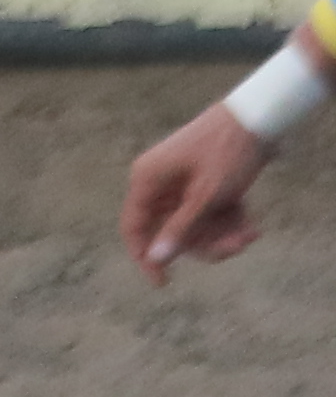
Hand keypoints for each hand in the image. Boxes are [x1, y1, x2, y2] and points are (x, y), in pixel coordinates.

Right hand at [127, 102, 270, 280]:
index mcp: (147, 182)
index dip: (146, 257)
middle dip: (205, 243)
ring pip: (196, 223)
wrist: (261, 114)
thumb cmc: (228, 150)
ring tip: (251, 234)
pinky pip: (209, 211)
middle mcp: (160, 184)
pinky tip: (251, 225)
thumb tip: (155, 259)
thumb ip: (179, 229)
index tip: (162, 281)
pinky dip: (229, 220)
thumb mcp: (206, 195)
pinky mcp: (204, 181)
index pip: (134, 228)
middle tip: (236, 247)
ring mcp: (183, 183)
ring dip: (223, 233)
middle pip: (173, 230)